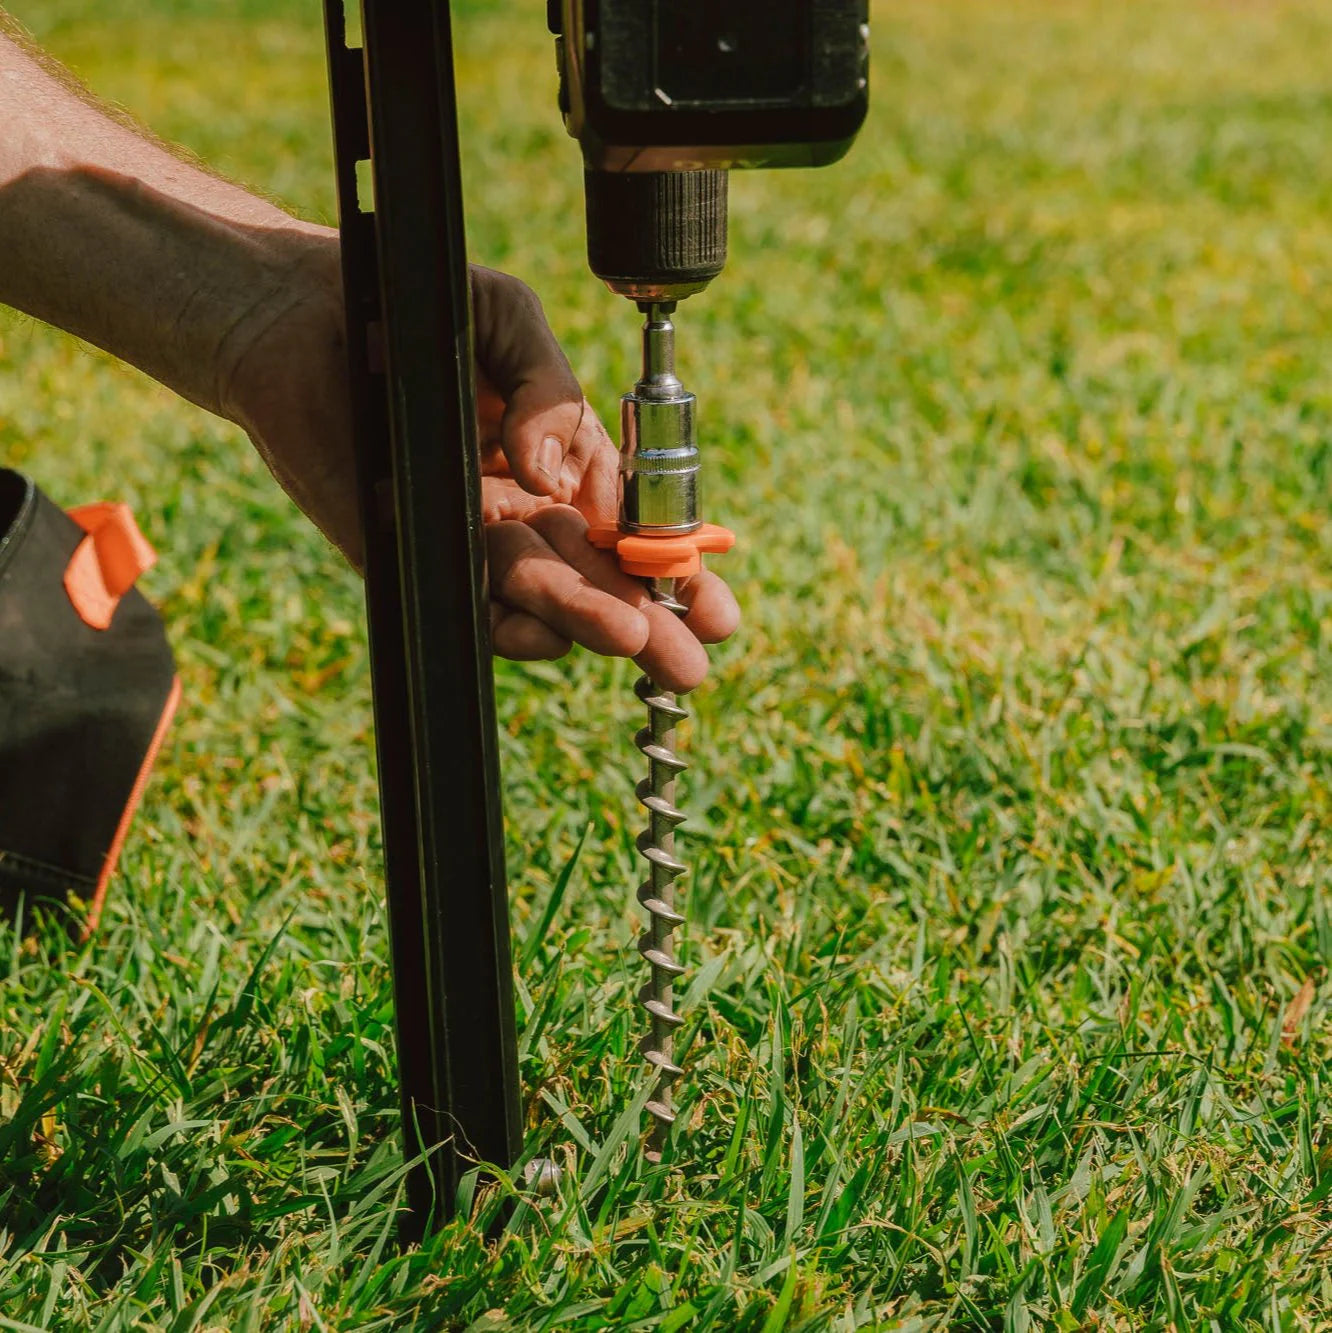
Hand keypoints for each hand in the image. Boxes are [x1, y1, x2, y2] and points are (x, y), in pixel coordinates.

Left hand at [224, 234, 737, 691]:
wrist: (306, 311)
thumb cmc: (417, 311)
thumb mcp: (509, 323)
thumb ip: (553, 392)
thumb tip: (551, 473)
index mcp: (559, 469)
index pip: (630, 536)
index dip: (676, 572)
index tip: (716, 608)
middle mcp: (522, 515)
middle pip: (598, 586)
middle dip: (650, 626)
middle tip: (693, 663)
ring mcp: (469, 541)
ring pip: (542, 602)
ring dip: (588, 622)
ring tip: (634, 635)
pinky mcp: (411, 557)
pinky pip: (471, 610)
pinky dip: (515, 626)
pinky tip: (556, 632)